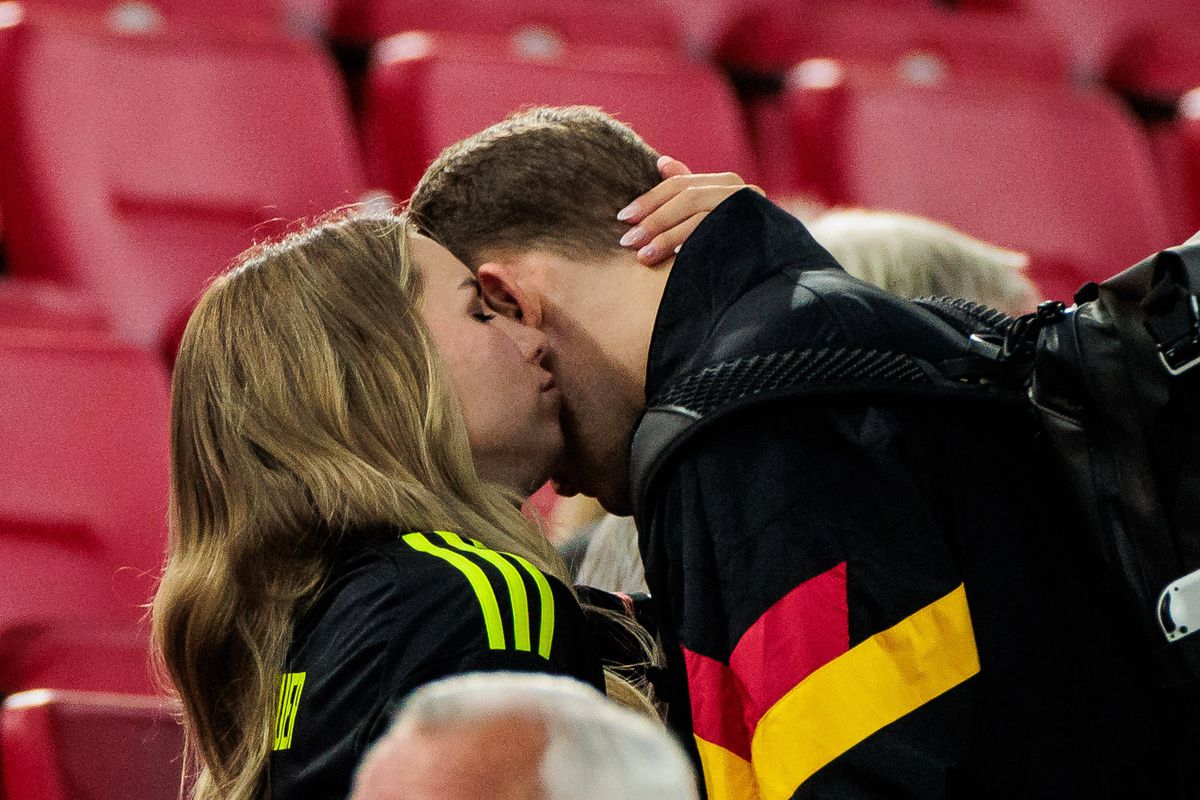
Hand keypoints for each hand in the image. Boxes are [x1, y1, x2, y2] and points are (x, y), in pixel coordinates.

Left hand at [617, 156, 763, 265]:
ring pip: (699, 215)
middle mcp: (739, 191)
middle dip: (653, 219)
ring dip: (666, 236)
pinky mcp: (754, 231)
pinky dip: (693, 244)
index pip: (679, 184)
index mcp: (725, 182)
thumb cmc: (735, 238)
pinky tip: (674, 257)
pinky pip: (717, 234)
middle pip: (687, 197)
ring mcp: (749, 210)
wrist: (776, 269)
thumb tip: (661, 161)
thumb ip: (688, 188)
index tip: (623, 218)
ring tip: (642, 256)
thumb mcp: (710, 209)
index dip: (648, 200)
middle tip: (627, 240)